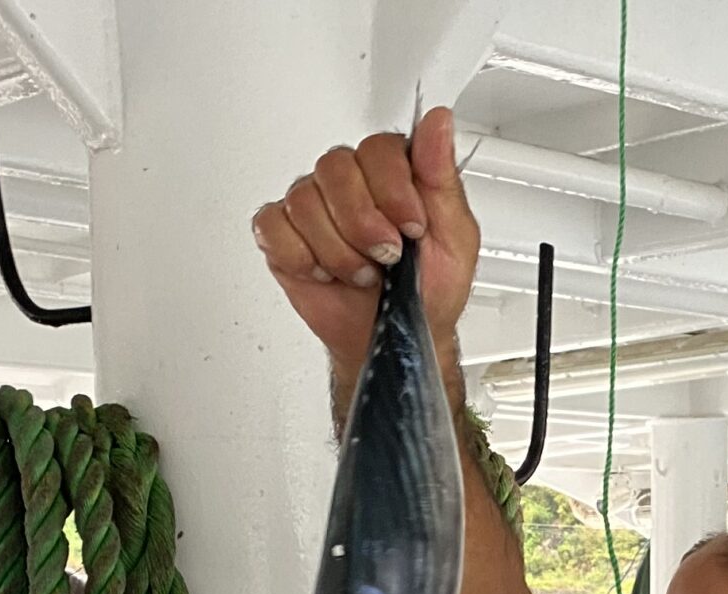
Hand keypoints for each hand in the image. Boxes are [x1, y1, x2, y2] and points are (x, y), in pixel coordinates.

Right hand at [251, 105, 478, 371]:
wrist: (397, 338)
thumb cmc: (428, 290)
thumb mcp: (454, 236)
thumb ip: (441, 175)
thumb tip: (438, 121)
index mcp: (392, 172)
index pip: (378, 148)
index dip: (392, 190)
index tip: (411, 226)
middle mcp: (349, 180)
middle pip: (335, 168)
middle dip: (363, 223)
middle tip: (385, 255)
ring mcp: (312, 205)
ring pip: (305, 201)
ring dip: (337, 249)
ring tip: (360, 271)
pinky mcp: (282, 234)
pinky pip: (273, 226)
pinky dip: (300, 256)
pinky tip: (324, 271)